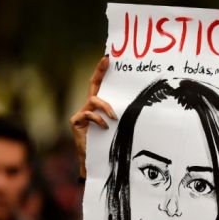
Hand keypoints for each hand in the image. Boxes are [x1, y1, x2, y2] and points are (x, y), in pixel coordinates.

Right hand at [69, 56, 116, 177]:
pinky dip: (98, 120)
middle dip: (99, 71)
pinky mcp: (75, 122)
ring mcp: (81, 114)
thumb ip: (122, 117)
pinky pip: (88, 114)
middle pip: (93, 85)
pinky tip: (105, 127)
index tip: (108, 58)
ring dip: (106, 107)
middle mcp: (88, 107)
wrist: (95, 161)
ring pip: (93, 100)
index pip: (100, 85)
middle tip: (107, 60)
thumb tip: (143, 106)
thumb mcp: (118, 128)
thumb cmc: (108, 144)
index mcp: (98, 107)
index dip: (102, 71)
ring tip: (114, 117)